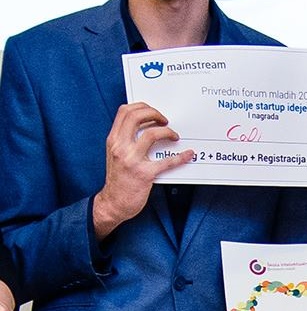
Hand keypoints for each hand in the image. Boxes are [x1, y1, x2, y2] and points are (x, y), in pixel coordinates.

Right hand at [92, 102, 192, 239]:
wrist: (112, 204)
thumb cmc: (118, 178)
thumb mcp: (115, 154)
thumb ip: (126, 138)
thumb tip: (147, 123)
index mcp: (113, 140)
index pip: (125, 111)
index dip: (142, 106)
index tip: (153, 112)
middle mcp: (120, 147)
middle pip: (137, 117)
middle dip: (155, 113)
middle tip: (165, 120)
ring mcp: (132, 160)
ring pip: (152, 134)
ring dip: (168, 131)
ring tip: (174, 136)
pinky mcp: (145, 174)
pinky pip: (167, 162)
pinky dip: (181, 157)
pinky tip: (189, 154)